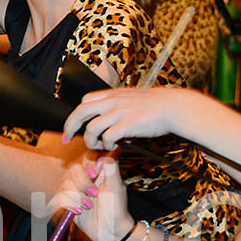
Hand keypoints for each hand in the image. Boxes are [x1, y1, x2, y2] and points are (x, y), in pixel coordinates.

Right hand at [51, 157, 132, 240]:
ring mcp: (76, 191)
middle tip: (95, 195)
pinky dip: (69, 205)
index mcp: (98, 172)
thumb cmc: (117, 209)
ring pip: (66, 184)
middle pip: (74, 170)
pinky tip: (79, 211)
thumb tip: (102, 157)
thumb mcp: (117, 187)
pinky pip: (60, 198)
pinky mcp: (68, 203)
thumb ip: (111, 169)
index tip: (95, 174)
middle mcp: (85, 179)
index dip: (88, 164)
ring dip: (77, 196)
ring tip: (89, 206)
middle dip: (83, 184)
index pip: (87, 158)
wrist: (111, 231)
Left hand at [62, 87, 184, 150]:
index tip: (74, 126)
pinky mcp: (127, 125)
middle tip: (67, 139)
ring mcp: (119, 113)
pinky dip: (107, 145)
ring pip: (91, 128)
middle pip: (80, 112)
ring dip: (91, 141)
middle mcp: (112, 102)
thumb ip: (117, 105)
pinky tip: (114, 146)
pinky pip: (107, 137)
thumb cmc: (156, 104)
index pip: (85, 100)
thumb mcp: (131, 98)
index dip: (77, 114)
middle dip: (70, 126)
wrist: (173, 106)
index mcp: (112, 94)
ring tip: (99, 146)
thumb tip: (108, 118)